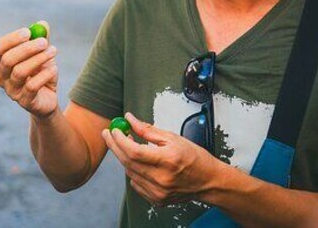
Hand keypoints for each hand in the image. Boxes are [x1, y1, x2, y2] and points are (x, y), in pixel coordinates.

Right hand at [0, 24, 58, 118]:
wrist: (48, 98)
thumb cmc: (41, 72)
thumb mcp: (42, 54)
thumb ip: (41, 39)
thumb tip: (43, 24)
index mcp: (2, 62)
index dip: (11, 39)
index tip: (28, 32)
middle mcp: (2, 77)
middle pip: (7, 60)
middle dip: (26, 49)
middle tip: (44, 42)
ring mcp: (12, 91)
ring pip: (20, 72)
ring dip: (38, 59)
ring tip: (53, 51)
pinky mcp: (24, 102)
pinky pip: (32, 86)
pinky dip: (44, 75)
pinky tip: (54, 68)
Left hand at [101, 112, 221, 206]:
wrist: (209, 181)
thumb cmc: (195, 158)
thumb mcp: (173, 138)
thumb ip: (147, 130)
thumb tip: (129, 119)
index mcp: (168, 160)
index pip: (134, 151)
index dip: (120, 140)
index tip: (114, 130)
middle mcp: (162, 178)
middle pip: (127, 162)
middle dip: (114, 146)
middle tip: (109, 134)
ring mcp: (159, 191)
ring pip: (130, 172)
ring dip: (124, 157)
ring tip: (128, 145)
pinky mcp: (157, 199)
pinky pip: (136, 183)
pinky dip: (133, 170)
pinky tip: (139, 162)